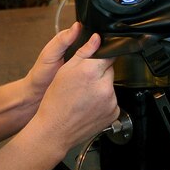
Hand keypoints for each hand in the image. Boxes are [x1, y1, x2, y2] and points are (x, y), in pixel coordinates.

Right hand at [29, 31, 119, 154]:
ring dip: (101, 88)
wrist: (55, 130)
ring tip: (84, 96)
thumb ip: (83, 52)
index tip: (94, 62)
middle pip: (109, 71)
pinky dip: (104, 102)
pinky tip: (89, 106)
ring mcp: (111, 101)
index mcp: (91, 72)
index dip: (100, 57)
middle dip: (99, 73)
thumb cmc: (55, 102)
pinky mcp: (114, 113)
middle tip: (83, 83)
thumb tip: (97, 38)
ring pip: (110, 86)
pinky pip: (112, 101)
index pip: (108, 55)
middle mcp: (104, 86)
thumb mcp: (64, 72)